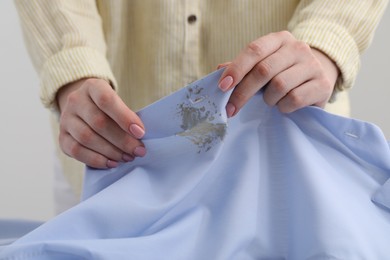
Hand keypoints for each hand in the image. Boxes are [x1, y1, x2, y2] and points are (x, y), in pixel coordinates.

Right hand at [56, 78, 145, 168]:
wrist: (84, 108)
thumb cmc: (109, 108)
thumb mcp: (118, 103)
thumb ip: (127, 116)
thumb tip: (139, 137)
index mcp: (92, 87)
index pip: (106, 100)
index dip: (125, 117)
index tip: (140, 133)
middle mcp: (75, 100)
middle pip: (98, 122)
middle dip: (122, 140)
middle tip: (138, 150)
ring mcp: (66, 119)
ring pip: (87, 138)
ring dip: (111, 151)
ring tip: (127, 157)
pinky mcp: (62, 138)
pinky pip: (77, 151)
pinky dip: (96, 159)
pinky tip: (112, 163)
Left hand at [218, 31, 338, 116]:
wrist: (317, 79)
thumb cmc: (282, 73)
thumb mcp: (263, 66)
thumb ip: (243, 68)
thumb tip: (219, 70)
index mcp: (279, 39)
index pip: (254, 50)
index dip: (236, 69)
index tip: (223, 87)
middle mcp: (298, 48)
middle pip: (263, 70)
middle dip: (243, 93)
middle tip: (231, 109)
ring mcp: (312, 66)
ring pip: (279, 86)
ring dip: (268, 99)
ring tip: (269, 101)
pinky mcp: (323, 85)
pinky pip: (294, 99)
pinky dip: (283, 107)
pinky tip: (283, 106)